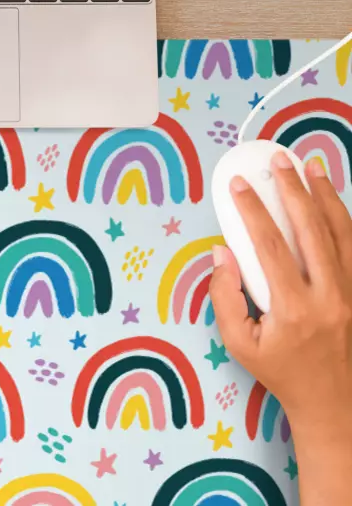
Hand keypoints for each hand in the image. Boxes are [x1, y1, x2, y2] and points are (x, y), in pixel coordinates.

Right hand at [210, 152, 351, 436]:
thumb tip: (221, 252)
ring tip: (312, 167)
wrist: (333, 401)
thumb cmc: (280, 371)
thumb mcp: (238, 342)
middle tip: (279, 160)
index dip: (252, 210)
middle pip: (312, 229)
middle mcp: (330, 296)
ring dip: (326, 196)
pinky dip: (346, 220)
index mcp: (294, 308)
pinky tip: (335, 201)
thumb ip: (225, 295)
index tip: (238, 185)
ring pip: (342, 234)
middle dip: (293, 189)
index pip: (270, 245)